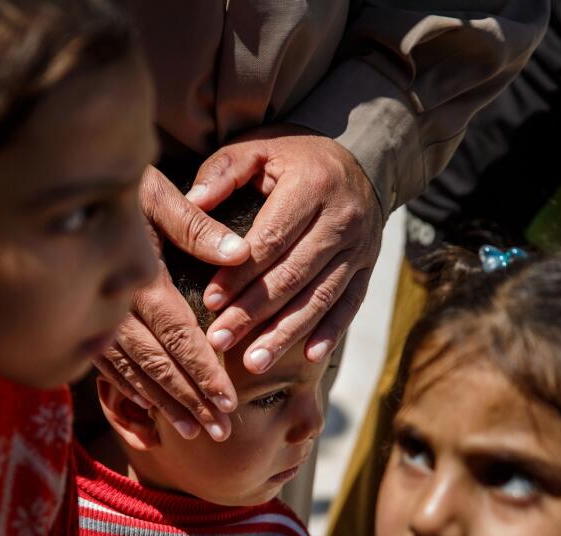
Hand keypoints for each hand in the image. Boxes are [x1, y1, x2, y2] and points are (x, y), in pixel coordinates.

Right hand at [93, 166, 249, 440]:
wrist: (53, 187)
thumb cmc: (116, 187)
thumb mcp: (155, 194)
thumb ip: (195, 225)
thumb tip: (240, 254)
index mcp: (138, 277)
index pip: (178, 336)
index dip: (204, 372)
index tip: (228, 402)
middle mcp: (112, 307)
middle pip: (157, 364)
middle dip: (190, 400)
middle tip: (221, 433)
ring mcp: (90, 320)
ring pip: (131, 373)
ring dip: (163, 404)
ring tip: (192, 433)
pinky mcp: (76, 325)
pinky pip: (105, 368)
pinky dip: (130, 393)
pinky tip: (149, 414)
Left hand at [190, 124, 381, 372]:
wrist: (361, 159)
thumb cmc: (293, 158)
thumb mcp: (258, 148)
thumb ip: (224, 171)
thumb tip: (192, 202)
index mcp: (313, 185)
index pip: (271, 238)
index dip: (241, 273)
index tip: (210, 301)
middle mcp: (342, 218)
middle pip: (294, 274)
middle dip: (254, 312)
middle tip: (220, 341)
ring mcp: (361, 246)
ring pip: (320, 297)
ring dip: (285, 334)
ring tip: (253, 363)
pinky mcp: (369, 267)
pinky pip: (350, 305)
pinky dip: (329, 333)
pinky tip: (306, 358)